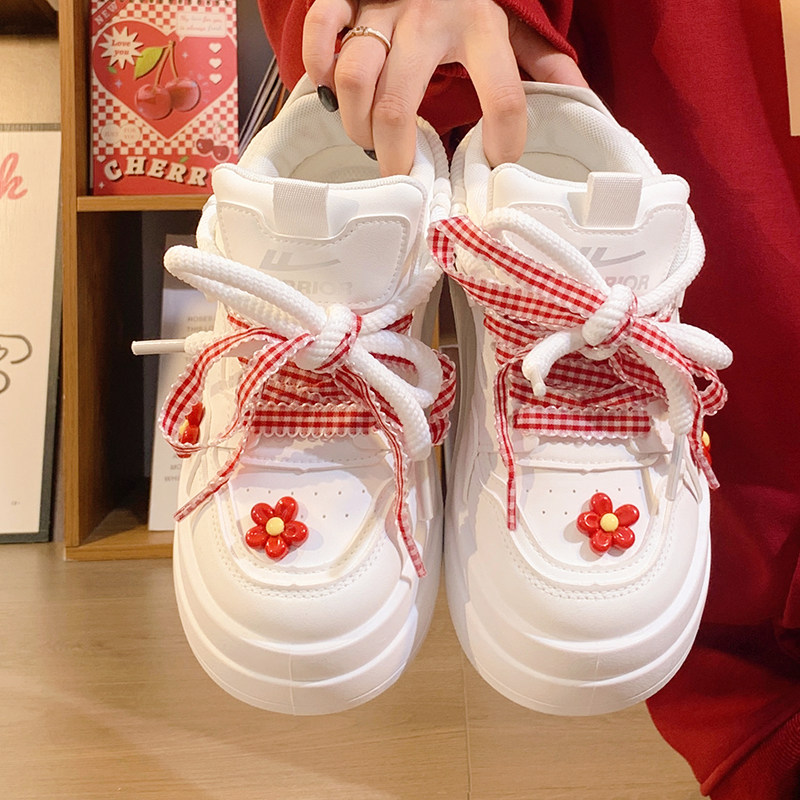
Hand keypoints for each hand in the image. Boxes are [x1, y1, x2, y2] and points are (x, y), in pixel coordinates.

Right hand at [303, 0, 586, 175]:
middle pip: (397, 104)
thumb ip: (541, 61)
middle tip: (400, 174)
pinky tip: (329, 86)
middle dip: (392, 155)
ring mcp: (383, 6)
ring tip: (367, 137)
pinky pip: (322, 30)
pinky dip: (318, 65)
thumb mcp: (512, 24)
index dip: (502, 143)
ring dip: (355, 121)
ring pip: (354, 76)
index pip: (503, 97)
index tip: (494, 165)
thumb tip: (580, 98)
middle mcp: (429, 16)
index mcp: (481, 26)